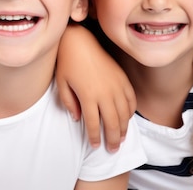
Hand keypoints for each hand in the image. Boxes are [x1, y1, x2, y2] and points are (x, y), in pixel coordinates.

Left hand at [56, 24, 135, 151]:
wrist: (80, 42)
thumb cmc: (67, 62)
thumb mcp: (61, 84)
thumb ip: (68, 103)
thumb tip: (77, 118)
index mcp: (88, 96)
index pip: (93, 124)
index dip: (95, 137)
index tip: (95, 146)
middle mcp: (104, 92)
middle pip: (113, 123)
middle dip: (113, 139)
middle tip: (113, 149)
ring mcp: (116, 85)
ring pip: (125, 113)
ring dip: (124, 128)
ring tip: (122, 138)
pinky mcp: (122, 78)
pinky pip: (131, 99)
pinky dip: (131, 111)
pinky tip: (128, 118)